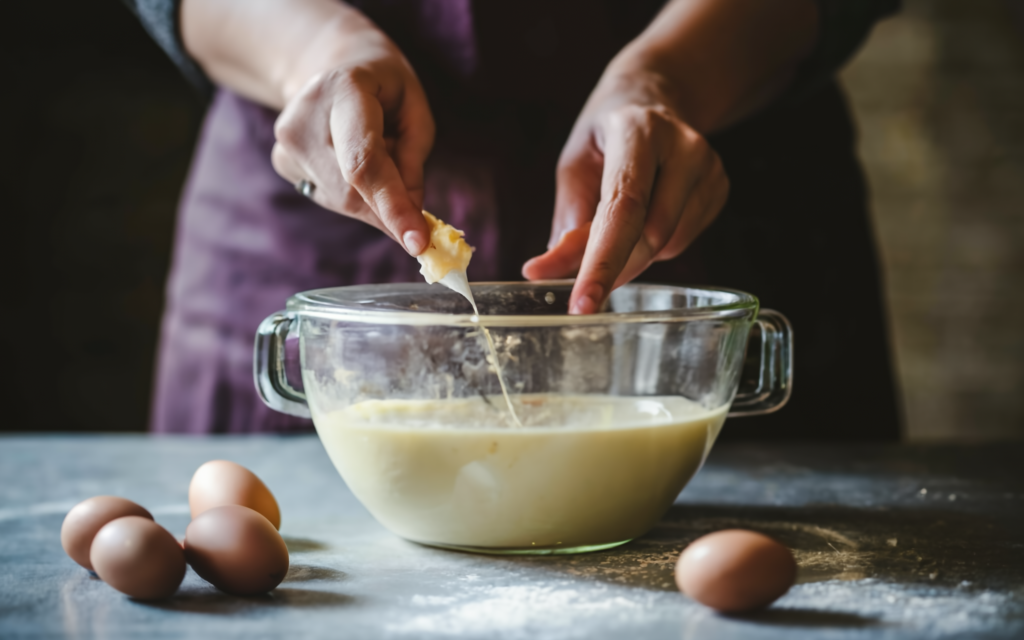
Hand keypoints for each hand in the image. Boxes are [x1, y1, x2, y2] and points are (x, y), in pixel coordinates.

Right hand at [270, 18, 433, 253]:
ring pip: (342, 202)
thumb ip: (414, 161)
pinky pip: (330, 199)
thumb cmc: (384, 87)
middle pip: (353, 190)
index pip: (364, 161)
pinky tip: (353, 164)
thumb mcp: (414, 109)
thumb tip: (410, 216)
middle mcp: (305, 115)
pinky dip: (356, 196)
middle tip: (417, 210)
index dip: (392, 206)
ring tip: (378, 156)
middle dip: (391, 210)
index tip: (418, 243)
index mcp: (344, 89)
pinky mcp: (281, 162)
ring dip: (374, 200)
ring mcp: (287, 141)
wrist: (331, 65)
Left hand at [522, 66, 728, 313]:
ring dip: (632, 257)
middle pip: (649, 234)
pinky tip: (645, 217)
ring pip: (667, 245)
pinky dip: (654, 247)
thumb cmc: (607, 135)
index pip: (623, 207)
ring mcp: (709, 167)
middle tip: (581, 287)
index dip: (602, 261)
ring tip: (617, 228)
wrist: (654, 99)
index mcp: (638, 131)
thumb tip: (548, 272)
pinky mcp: (720, 188)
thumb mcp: (575, 163)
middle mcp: (683, 145)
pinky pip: (682, 242)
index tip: (582, 302)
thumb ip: (567, 218)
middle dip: (611, 268)